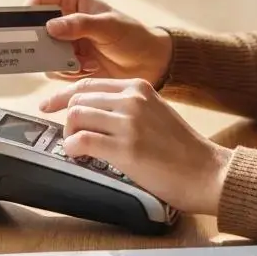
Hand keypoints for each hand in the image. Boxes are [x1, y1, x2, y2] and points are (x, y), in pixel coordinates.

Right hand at [27, 0, 172, 86]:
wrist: (150, 64)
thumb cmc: (132, 36)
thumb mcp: (108, 26)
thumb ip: (79, 25)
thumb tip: (50, 27)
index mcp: (73, 3)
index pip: (41, 2)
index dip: (29, 12)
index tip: (26, 25)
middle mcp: (65, 23)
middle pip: (37, 31)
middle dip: (41, 43)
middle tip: (49, 51)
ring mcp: (66, 45)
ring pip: (44, 54)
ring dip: (59, 60)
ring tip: (83, 62)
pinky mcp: (71, 66)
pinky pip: (56, 71)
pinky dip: (69, 72)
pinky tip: (89, 68)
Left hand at [39, 77, 231, 215]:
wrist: (207, 172)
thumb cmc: (183, 149)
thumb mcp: (156, 112)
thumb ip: (129, 106)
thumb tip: (94, 112)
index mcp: (139, 87)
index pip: (89, 84)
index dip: (63, 95)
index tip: (49, 105)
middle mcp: (132, 99)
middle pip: (78, 99)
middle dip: (67, 119)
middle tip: (70, 137)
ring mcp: (129, 123)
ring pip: (76, 116)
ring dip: (69, 135)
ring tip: (78, 148)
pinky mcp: (126, 149)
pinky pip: (82, 141)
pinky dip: (74, 148)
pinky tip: (80, 156)